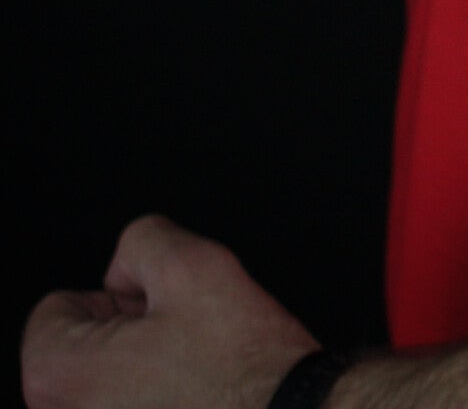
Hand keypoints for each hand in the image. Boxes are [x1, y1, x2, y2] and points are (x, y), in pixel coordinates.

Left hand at [22, 214, 318, 408]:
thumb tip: (130, 265)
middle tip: (182, 341)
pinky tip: (194, 396)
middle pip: (79, 346)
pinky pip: (128, 405)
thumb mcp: (198, 263)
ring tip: (192, 370)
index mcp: (59, 373)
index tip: (159, 315)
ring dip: (143, 367)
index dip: (122, 296)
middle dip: (129, 333)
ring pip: (105, 380)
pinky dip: (156, 398)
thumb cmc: (246, 366)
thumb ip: (145, 239)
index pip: (59, 306)